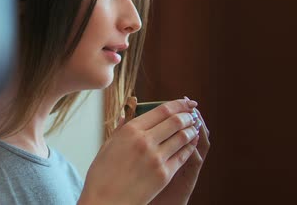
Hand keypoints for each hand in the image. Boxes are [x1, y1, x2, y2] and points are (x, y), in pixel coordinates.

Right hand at [78, 99, 199, 204]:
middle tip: (193, 113)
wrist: (104, 202)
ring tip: (194, 126)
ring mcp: (156, 158)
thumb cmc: (102, 176)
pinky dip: (190, 146)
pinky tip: (192, 142)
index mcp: (130, 131)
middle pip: (176, 121)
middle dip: (188, 114)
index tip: (187, 102)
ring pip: (182, 136)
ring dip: (192, 129)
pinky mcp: (164, 175)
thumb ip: (122, 128)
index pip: (162, 110)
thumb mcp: (108, 145)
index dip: (179, 104)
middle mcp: (145, 141)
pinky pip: (183, 155)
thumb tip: (128, 114)